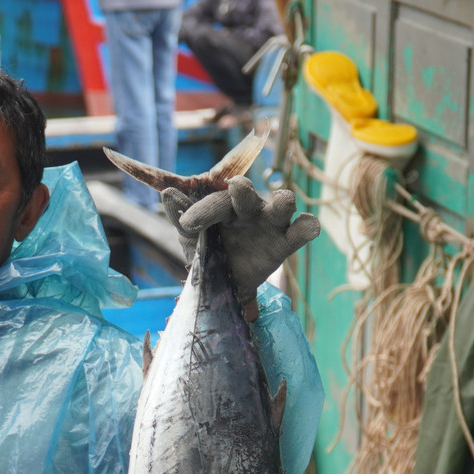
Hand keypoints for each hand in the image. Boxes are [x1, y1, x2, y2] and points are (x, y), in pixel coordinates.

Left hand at [160, 176, 319, 308]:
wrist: (225, 285)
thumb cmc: (209, 251)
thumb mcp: (191, 238)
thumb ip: (180, 217)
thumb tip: (166, 193)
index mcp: (224, 205)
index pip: (215, 200)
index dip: (203, 210)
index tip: (186, 224)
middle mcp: (249, 209)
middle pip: (248, 192)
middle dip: (243, 189)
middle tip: (236, 188)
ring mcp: (270, 224)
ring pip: (283, 203)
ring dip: (283, 200)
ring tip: (281, 202)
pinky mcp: (286, 243)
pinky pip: (304, 230)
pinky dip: (308, 226)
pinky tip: (306, 226)